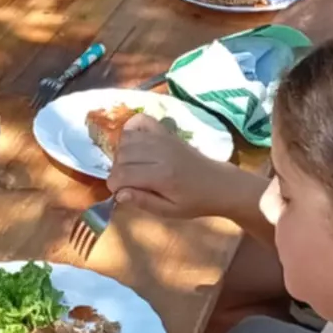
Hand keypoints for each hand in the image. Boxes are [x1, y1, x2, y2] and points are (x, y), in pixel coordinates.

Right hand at [107, 114, 227, 217]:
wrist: (219, 184)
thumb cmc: (194, 202)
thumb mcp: (169, 211)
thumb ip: (143, 202)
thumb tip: (119, 194)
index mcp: (161, 176)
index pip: (122, 174)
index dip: (114, 185)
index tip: (120, 192)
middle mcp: (160, 153)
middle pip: (121, 155)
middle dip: (117, 170)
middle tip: (127, 181)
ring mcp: (163, 138)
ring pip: (127, 139)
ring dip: (122, 153)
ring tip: (131, 166)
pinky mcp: (166, 132)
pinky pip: (141, 121)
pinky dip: (131, 129)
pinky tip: (135, 143)